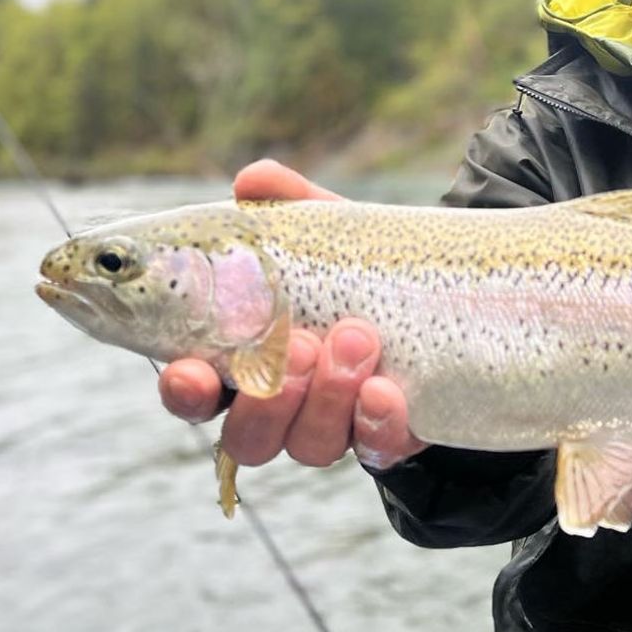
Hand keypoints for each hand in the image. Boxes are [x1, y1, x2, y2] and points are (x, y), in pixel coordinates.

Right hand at [157, 159, 425, 470]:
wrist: (445, 296)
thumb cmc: (356, 265)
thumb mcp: (324, 233)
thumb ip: (287, 206)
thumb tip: (253, 181)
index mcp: (244, 359)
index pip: (195, 392)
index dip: (186, 391)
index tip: (190, 371)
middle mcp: (281, 405)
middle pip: (249, 435)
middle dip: (271, 396)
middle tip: (301, 344)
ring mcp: (334, 427)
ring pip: (309, 445)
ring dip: (327, 395)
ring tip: (357, 339)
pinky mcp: (388, 435)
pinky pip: (376, 450)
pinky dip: (377, 424)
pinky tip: (386, 391)